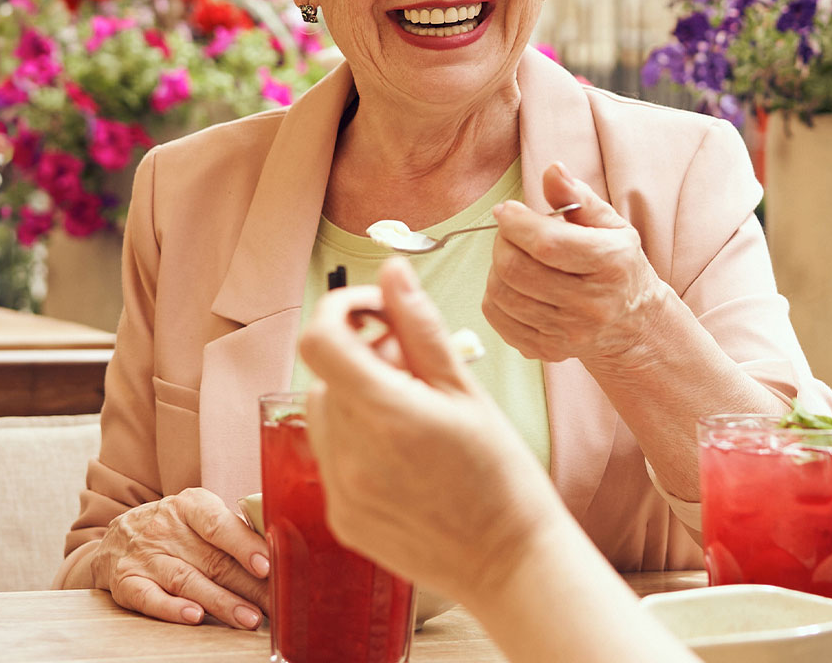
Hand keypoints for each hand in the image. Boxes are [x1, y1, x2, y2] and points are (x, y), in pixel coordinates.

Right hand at [89, 487, 269, 627]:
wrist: (116, 536)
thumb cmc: (174, 527)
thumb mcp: (198, 513)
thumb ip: (230, 529)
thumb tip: (273, 550)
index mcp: (189, 504)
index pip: (219, 524)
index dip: (244, 545)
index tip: (267, 565)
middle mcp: (165, 528)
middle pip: (212, 560)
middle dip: (247, 585)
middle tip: (272, 603)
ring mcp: (144, 556)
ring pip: (187, 581)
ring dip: (221, 603)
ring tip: (248, 618)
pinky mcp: (126, 582)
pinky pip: (150, 598)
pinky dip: (173, 609)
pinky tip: (196, 618)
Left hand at [299, 259, 566, 603]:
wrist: (509, 561)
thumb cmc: (500, 474)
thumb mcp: (466, 389)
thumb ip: (420, 326)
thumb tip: (393, 270)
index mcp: (386, 414)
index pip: (322, 339)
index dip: (341, 310)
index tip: (375, 310)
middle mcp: (351, 455)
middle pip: (328, 374)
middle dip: (364, 355)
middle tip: (415, 365)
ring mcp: (341, 491)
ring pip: (326, 413)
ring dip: (357, 396)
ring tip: (412, 410)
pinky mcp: (342, 518)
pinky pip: (332, 456)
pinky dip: (357, 439)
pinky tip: (403, 451)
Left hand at [482, 161, 667, 365]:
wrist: (632, 322)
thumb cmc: (617, 264)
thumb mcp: (609, 224)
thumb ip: (577, 196)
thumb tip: (552, 171)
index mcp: (611, 263)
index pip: (547, 244)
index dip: (516, 222)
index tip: (506, 210)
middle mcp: (593, 304)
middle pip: (516, 269)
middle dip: (502, 241)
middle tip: (510, 232)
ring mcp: (569, 332)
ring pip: (502, 294)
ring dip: (496, 268)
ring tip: (514, 256)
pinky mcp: (548, 351)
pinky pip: (498, 318)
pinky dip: (495, 296)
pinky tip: (514, 284)